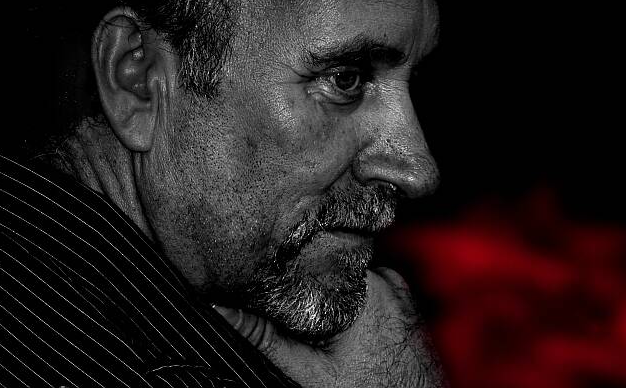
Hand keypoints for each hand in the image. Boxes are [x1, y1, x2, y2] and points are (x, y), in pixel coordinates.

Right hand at [214, 268, 446, 387]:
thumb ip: (265, 338)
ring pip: (346, 277)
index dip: (285, 267)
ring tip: (317, 323)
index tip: (264, 277)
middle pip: (329, 265)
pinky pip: (366, 287)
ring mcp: (398, 288)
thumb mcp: (309, 371)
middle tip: (293, 313)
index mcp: (364, 285)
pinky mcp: (403, 300)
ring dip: (328, 292)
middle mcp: (386, 278)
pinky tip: (342, 330)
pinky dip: (350, 301)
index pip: (312, 254)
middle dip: (306, 283)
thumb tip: (222, 309)